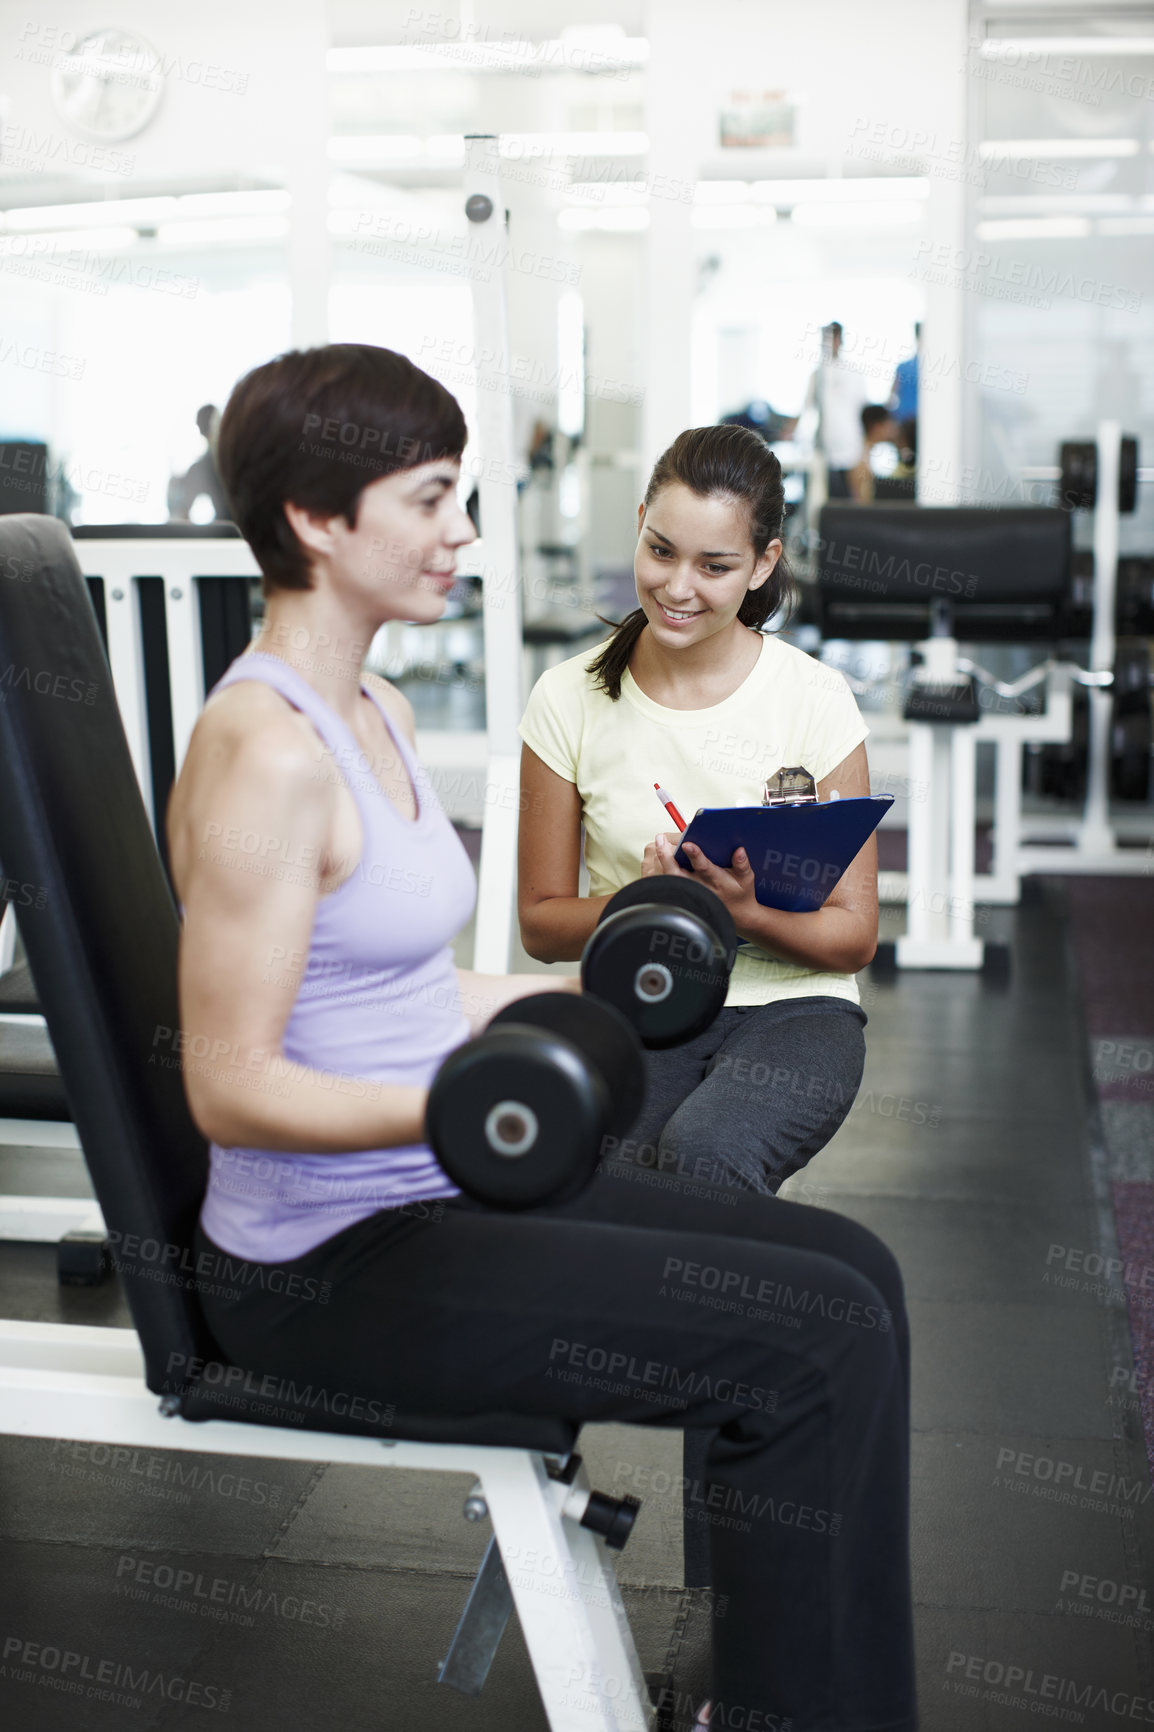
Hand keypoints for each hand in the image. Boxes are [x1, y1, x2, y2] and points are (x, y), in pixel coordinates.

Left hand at [641, 832, 760, 934]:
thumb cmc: (739, 893)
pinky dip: (661, 867)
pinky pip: (668, 881)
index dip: (695, 855)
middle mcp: (700, 886)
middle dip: (668, 857)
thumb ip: (742, 864)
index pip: (704, 867)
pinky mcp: (683, 893)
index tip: (687, 844)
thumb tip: (739, 851)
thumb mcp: (746, 879)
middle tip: (661, 840)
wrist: (736, 914)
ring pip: (670, 878)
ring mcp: (690, 891)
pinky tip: (660, 853)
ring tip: (659, 842)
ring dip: (662, 861)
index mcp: (716, 880)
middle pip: (678, 873)